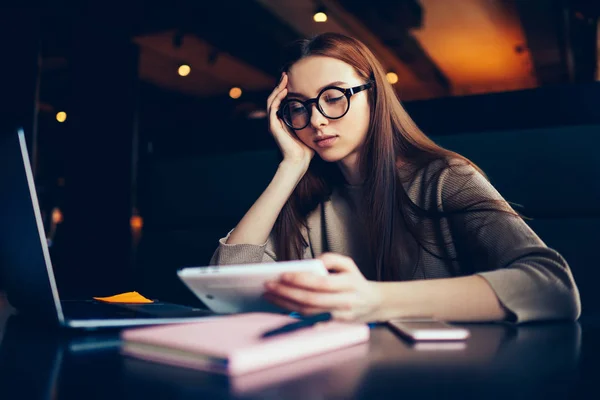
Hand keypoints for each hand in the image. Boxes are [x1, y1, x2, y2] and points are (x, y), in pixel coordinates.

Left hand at [263, 253, 381, 321]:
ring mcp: (339, 317)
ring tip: (269, 295)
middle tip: (268, 285)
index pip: (321, 283)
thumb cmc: (356, 281)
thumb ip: (332, 259)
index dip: (301, 280)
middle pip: (311, 300)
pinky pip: (309, 321)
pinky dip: (293, 315)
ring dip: (285, 304)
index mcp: (350, 284)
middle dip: (287, 293)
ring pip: (308, 313)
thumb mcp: (349, 264)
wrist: (374, 304)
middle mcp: (345, 302)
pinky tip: (279, 306)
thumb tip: (313, 262)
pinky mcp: (333, 326)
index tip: (282, 274)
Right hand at [267, 72, 313, 166]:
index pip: (281, 102)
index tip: (291, 81)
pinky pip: (273, 108)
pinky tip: (284, 91)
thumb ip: (311, 124)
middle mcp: (276, 122)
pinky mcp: (273, 126)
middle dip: (280, 86)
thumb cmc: (306, 151)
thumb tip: (322, 118)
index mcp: (283, 122)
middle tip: (286, 75)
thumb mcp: (309, 132)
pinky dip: (277, 98)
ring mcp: (273, 124)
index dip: (284, 91)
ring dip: (277, 89)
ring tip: (284, 79)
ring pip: (272, 101)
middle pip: (275, 99)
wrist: (299, 161)